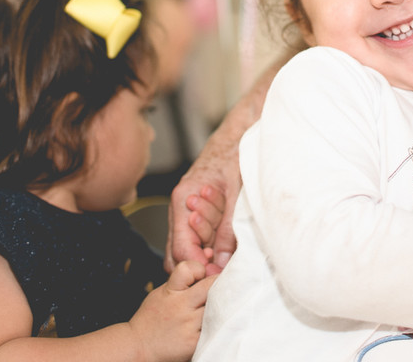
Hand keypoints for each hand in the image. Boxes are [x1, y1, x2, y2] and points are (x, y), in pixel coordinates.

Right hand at [128, 260, 213, 361]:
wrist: (138, 348)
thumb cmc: (150, 320)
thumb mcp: (160, 294)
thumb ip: (180, 284)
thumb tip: (204, 273)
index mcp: (170, 292)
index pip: (189, 269)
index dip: (199, 269)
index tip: (202, 275)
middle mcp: (180, 307)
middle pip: (210, 288)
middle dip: (219, 285)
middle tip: (223, 288)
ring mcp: (188, 325)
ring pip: (217, 308)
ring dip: (221, 306)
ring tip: (220, 307)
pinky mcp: (194, 343)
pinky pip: (214, 329)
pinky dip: (216, 325)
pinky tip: (213, 325)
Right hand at [167, 151, 234, 275]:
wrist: (234, 138)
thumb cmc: (233, 157)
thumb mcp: (236, 195)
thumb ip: (228, 229)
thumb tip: (223, 261)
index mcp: (184, 200)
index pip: (182, 248)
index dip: (198, 265)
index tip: (216, 274)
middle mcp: (179, 206)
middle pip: (176, 252)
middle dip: (197, 264)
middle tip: (220, 268)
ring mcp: (184, 210)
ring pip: (184, 247)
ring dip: (203, 253)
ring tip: (225, 251)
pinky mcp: (193, 211)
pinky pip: (194, 236)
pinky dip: (207, 243)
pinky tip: (224, 239)